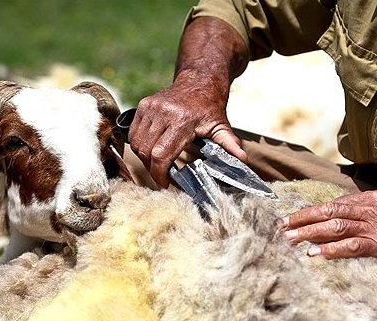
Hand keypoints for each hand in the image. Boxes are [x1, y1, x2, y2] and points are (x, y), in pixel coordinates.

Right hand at [129, 74, 246, 186]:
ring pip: (137, 143)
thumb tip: (242, 160)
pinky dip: (138, 145)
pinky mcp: (143, 105)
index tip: (165, 183)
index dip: (160, 173)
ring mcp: (151, 107)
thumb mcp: (221, 125)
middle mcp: (164, 112)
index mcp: (183, 120)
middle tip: (161, 177)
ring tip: (156, 164)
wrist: (198, 80)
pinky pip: (133, 132)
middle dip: (152, 169)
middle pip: (147, 151)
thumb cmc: (210, 106)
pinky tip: (150, 150)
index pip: (162, 154)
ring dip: (144, 158)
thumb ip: (229, 143)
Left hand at [279, 190, 376, 273]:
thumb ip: (363, 213)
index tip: (292, 217)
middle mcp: (370, 208)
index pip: (333, 202)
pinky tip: (314, 254)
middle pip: (328, 211)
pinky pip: (350, 246)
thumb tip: (335, 219)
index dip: (310, 210)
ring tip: (290, 240)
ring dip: (309, 233)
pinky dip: (330, 250)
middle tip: (282, 226)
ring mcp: (375, 226)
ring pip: (334, 226)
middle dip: (302, 219)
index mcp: (370, 198)